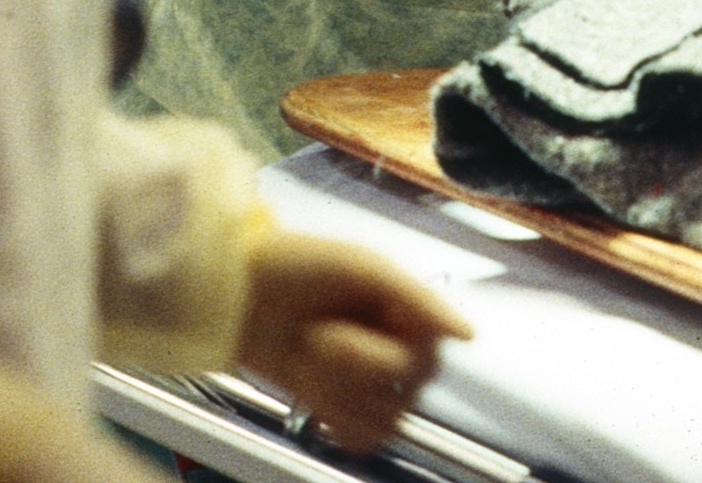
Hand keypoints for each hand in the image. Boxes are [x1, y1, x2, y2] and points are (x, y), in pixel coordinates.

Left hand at [234, 228, 470, 454]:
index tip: (367, 320)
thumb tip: (468, 333)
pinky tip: (315, 391)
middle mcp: (392, 343)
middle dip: (355, 360)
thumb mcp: (361, 266)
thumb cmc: (294, 263)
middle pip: (409, 384)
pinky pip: (365, 438)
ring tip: (311, 358)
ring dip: (339, 389)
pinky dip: (337, 420)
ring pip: (387, 415)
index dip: (396, 343)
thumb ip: (418, 298)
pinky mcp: (340, 407)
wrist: (233, 294)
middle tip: (321, 332)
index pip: (434, 349)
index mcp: (404, 306)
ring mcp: (365, 380)